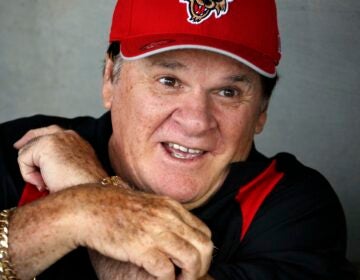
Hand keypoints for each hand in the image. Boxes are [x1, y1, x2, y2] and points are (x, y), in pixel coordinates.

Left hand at [14, 125, 106, 191]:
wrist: (89, 193)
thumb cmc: (84, 189)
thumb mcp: (75, 172)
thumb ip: (61, 163)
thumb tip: (43, 169)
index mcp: (79, 143)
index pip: (53, 133)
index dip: (37, 140)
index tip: (25, 146)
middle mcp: (70, 136)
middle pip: (38, 133)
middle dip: (27, 144)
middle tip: (18, 149)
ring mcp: (58, 138)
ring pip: (29, 150)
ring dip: (32, 169)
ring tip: (45, 183)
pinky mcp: (46, 145)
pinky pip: (24, 158)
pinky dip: (28, 174)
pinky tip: (43, 183)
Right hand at [74, 184, 212, 279]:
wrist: (87, 207)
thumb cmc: (114, 208)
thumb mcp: (148, 205)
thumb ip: (166, 217)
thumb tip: (179, 235)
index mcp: (171, 207)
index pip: (204, 232)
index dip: (203, 251)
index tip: (193, 263)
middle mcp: (168, 217)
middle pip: (205, 246)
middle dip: (202, 266)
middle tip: (189, 276)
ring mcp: (155, 231)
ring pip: (193, 259)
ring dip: (189, 276)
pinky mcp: (141, 247)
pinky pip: (167, 271)